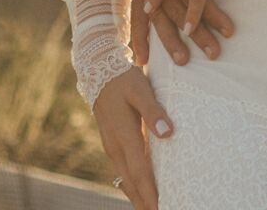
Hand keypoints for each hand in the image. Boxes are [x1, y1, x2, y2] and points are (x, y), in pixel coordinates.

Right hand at [90, 65, 172, 209]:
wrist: (99, 70)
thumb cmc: (124, 79)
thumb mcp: (141, 89)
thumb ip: (154, 111)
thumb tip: (168, 133)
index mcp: (124, 136)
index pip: (140, 173)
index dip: (151, 194)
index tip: (160, 209)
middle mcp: (115, 147)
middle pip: (132, 183)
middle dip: (144, 202)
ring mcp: (112, 146)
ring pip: (125, 179)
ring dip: (138, 196)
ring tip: (151, 208)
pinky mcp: (112, 143)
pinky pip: (123, 170)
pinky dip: (133, 184)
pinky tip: (141, 189)